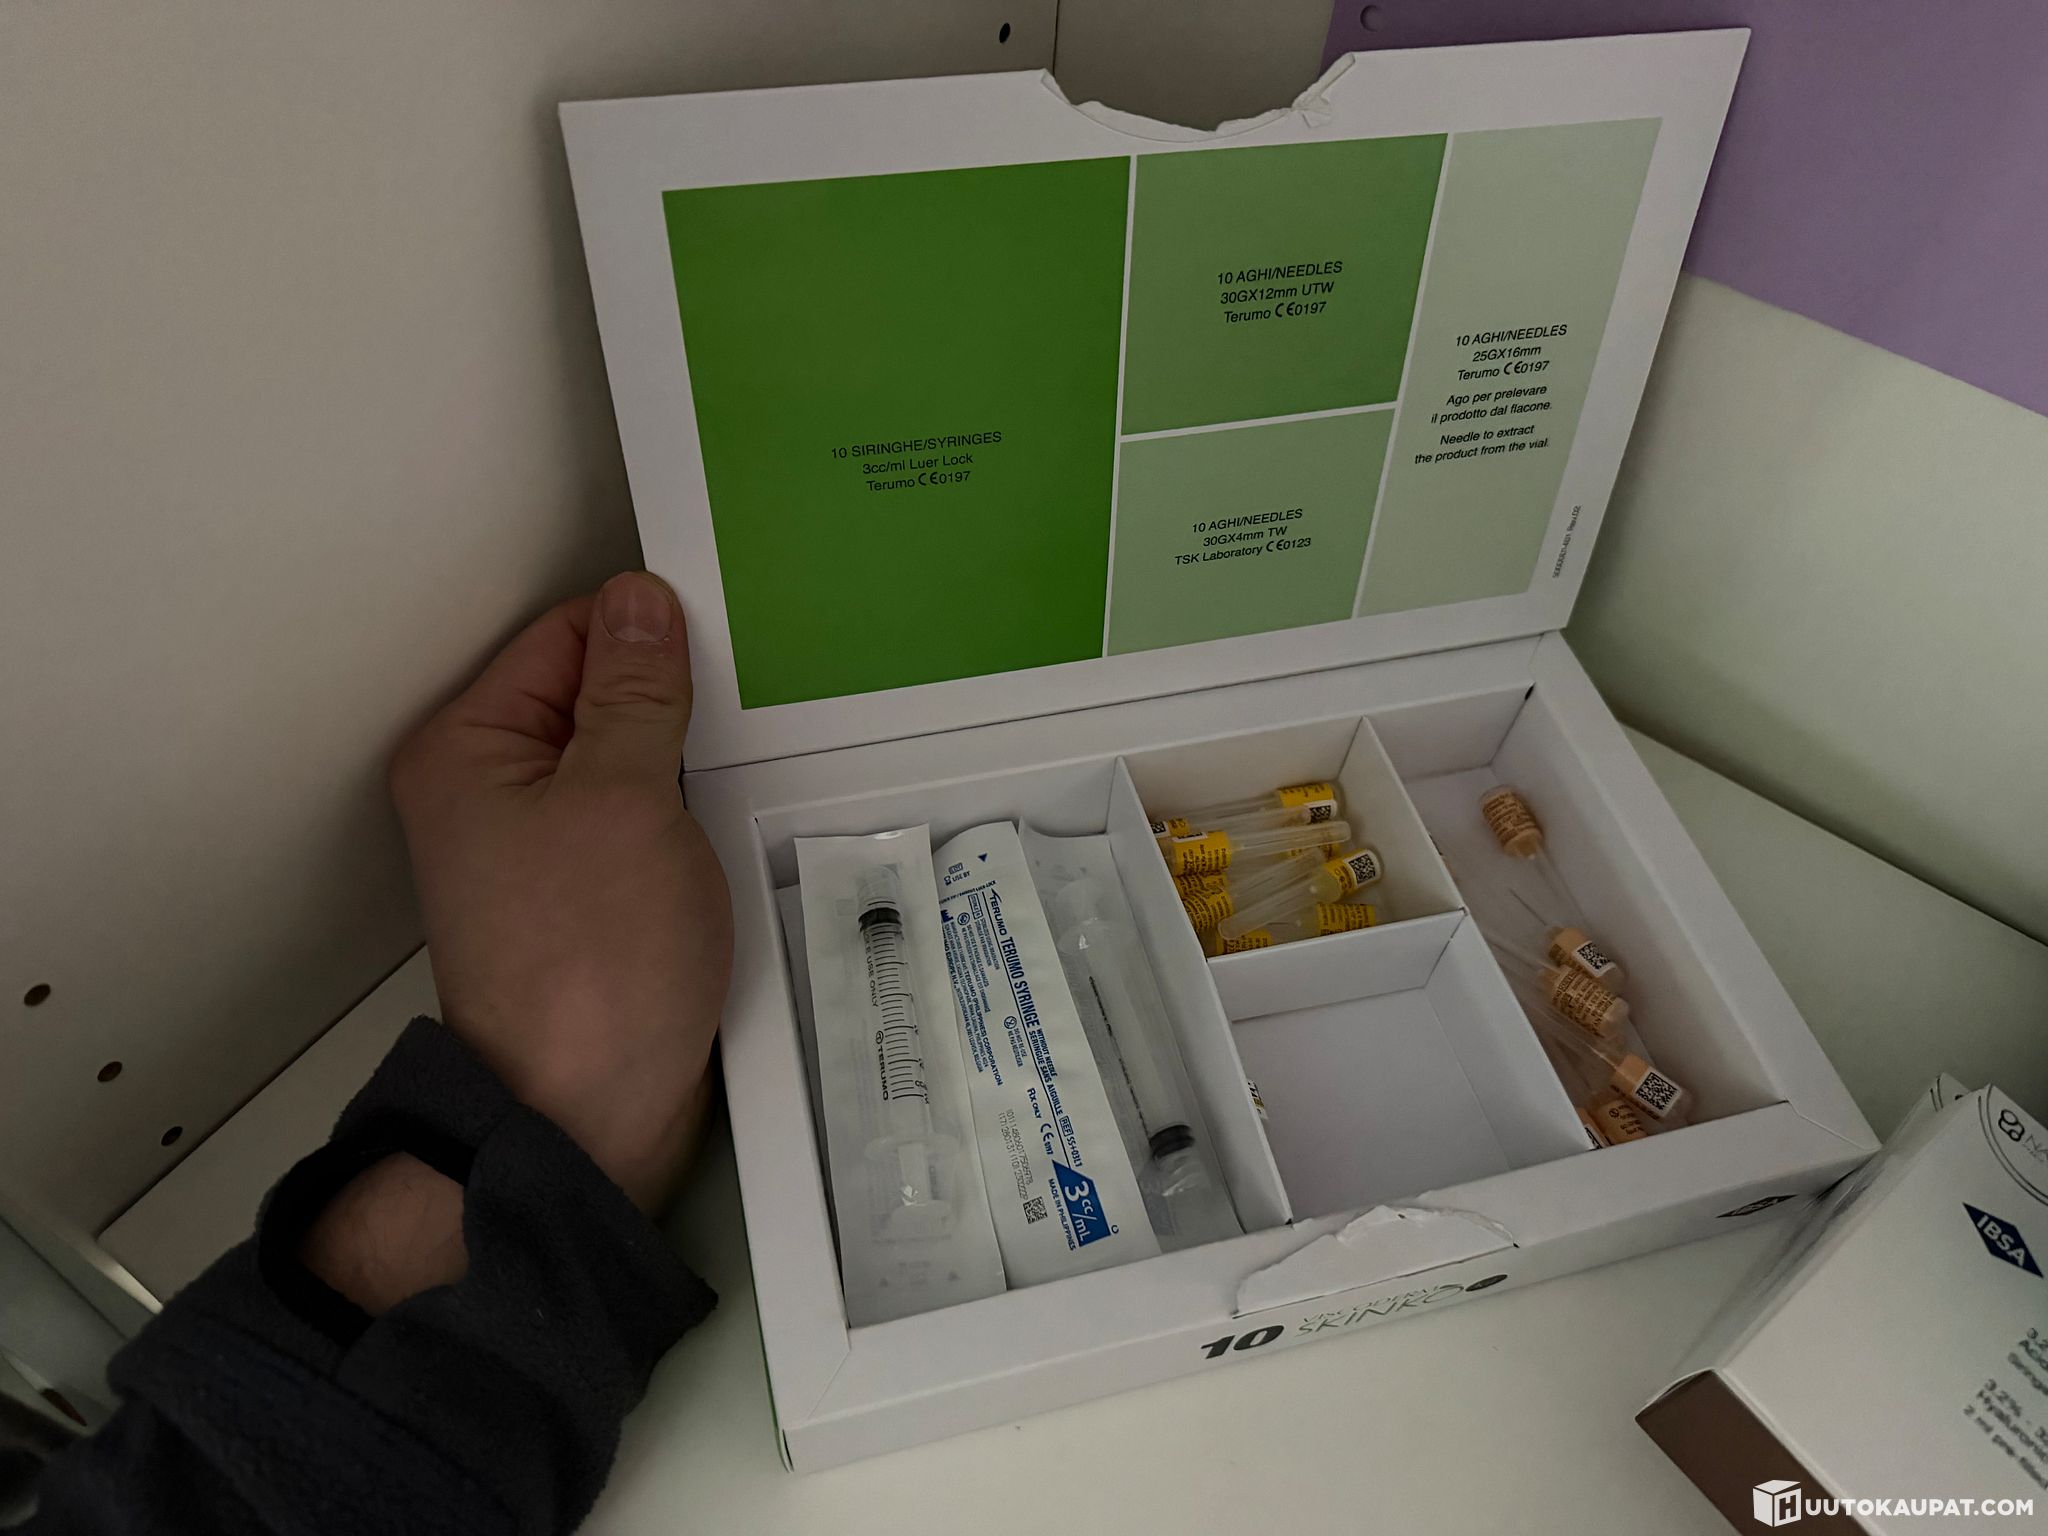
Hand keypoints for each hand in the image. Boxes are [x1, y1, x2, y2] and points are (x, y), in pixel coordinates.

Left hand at [306, 572, 730, 1310]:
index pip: (565, 636)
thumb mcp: (625, 799)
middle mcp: (490, 788)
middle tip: (753, 706)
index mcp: (470, 748)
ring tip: (756, 757)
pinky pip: (641, 819)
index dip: (645, 635)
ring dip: (688, 757)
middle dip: (672, 697)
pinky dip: (686, 810)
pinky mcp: (587, 895)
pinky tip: (738, 813)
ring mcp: (538, 847)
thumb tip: (641, 598)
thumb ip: (635, 692)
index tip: (726, 649)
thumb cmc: (596, 957)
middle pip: (594, 694)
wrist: (588, 1116)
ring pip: (627, 759)